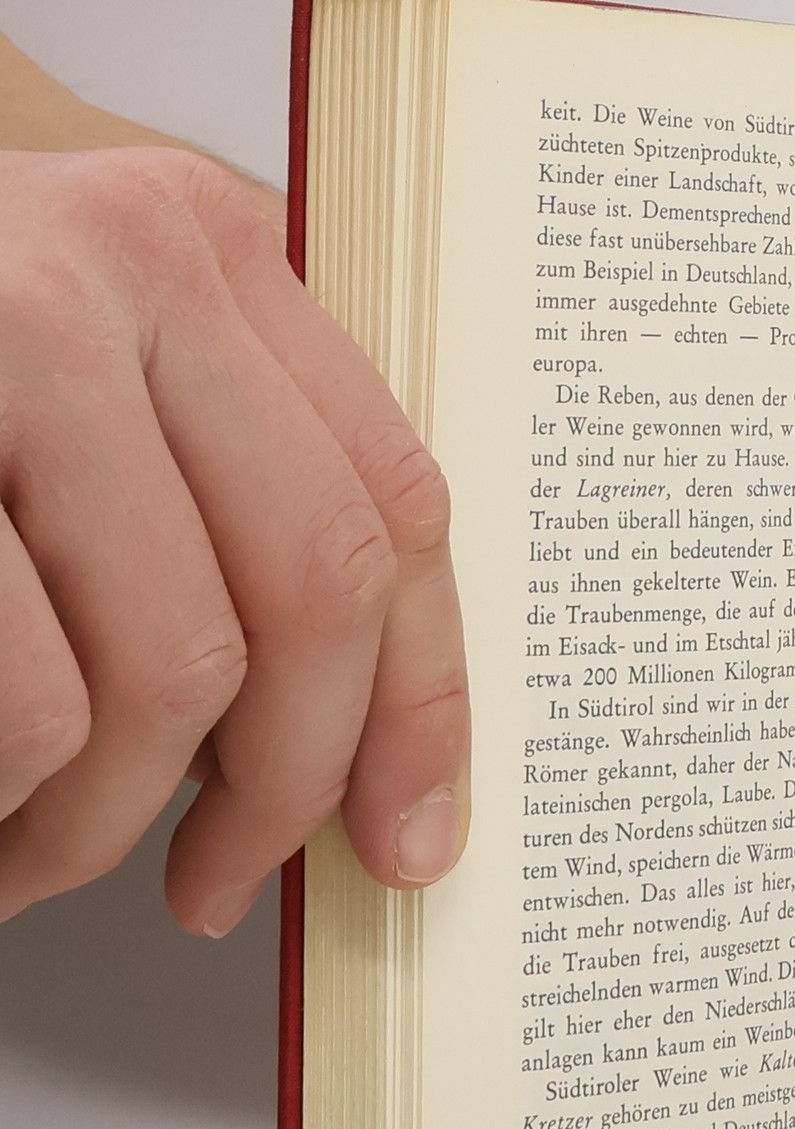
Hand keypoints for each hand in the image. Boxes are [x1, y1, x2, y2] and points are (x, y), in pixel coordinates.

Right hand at [0, 148, 469, 934]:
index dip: (420, 700)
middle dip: (280, 788)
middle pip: (316, 592)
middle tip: (220, 881)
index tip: (406, 830)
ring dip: (104, 820)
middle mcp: (123, 259)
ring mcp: (6, 331)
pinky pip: (29, 701)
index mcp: (203, 248)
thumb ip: (208, 492)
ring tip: (36, 858)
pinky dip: (9, 801)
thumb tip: (328, 745)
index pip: (395, 505)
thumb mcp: (75, 361)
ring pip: (170, 666)